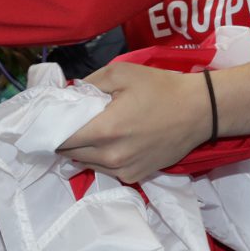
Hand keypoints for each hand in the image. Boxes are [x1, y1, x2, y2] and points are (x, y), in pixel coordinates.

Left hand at [57, 62, 208, 183]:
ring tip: (89, 130)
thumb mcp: (121, 73)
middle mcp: (110, 157)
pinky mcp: (134, 177)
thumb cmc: (160, 89)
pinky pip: (105, 170)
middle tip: (69, 121)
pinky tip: (109, 142)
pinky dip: (99, 158)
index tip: (50, 117)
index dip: (51, 128)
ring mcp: (123, 170)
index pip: (60, 138)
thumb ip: (88, 83)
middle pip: (69, 152)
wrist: (199, 111)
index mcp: (104, 130)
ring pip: (85, 163)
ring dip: (81, 149)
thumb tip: (67, 94)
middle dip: (64, 137)